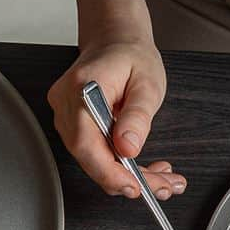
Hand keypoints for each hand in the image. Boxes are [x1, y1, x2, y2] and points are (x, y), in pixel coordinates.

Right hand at [46, 37, 184, 199]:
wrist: (115, 41)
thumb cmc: (131, 56)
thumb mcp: (147, 83)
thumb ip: (137, 116)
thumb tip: (128, 148)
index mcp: (83, 89)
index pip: (87, 144)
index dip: (109, 173)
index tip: (134, 187)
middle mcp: (66, 105)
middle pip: (90, 158)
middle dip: (128, 179)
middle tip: (163, 184)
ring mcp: (66, 117)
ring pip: (93, 161)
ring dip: (127, 175)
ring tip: (161, 177)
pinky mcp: (72, 125)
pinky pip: (93, 154)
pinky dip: (119, 165)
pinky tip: (142, 167)